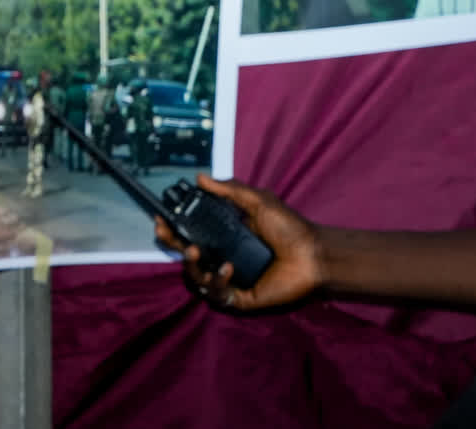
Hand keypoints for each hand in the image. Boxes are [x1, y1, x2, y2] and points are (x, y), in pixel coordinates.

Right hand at [154, 174, 323, 310]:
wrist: (313, 254)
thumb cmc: (289, 227)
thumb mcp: (257, 201)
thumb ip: (229, 189)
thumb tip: (201, 177)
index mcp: (225, 237)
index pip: (191, 234)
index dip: (174, 228)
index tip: (162, 218)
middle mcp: (224, 258)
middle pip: (187, 257)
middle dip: (173, 245)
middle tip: (168, 235)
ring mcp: (231, 279)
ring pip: (196, 278)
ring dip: (191, 266)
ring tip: (194, 253)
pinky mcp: (240, 297)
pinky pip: (217, 294)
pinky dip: (217, 281)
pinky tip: (227, 269)